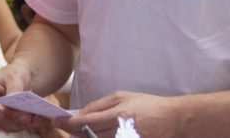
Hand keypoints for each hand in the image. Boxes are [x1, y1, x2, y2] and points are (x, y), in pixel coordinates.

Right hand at [0, 62, 48, 132]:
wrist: (28, 77)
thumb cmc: (17, 72)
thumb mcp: (15, 76)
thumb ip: (13, 91)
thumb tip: (12, 105)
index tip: (5, 110)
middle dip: (12, 119)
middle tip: (27, 117)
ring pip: (6, 126)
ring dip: (22, 124)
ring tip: (37, 117)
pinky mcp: (11, 122)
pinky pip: (18, 127)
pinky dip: (29, 124)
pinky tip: (40, 118)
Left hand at [54, 91, 182, 137]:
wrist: (173, 120)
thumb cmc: (147, 105)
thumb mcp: (123, 96)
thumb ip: (100, 105)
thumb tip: (81, 113)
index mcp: (117, 114)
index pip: (86, 121)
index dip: (69, 123)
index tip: (57, 120)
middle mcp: (119, 131)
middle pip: (89, 136)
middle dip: (75, 132)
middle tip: (67, 126)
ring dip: (87, 137)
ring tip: (84, 130)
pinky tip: (99, 134)